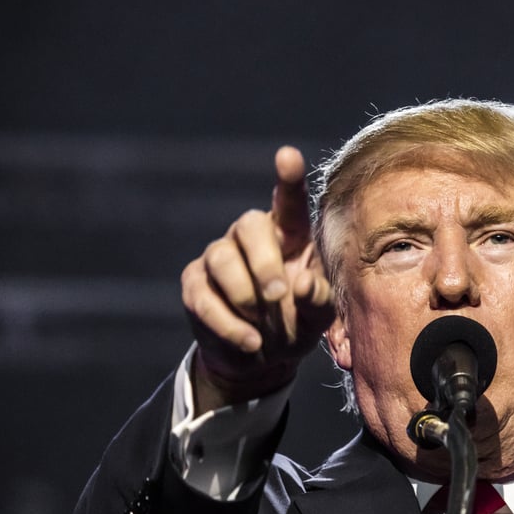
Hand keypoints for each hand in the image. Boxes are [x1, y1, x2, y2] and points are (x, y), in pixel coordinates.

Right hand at [181, 146, 335, 413]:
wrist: (262, 357)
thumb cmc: (298, 322)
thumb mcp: (319, 316)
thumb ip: (319, 299)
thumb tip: (302, 284)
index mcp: (290, 234)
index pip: (289, 202)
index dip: (288, 178)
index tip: (287, 155)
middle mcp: (252, 237)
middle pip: (249, 225)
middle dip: (264, 263)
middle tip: (278, 296)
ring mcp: (219, 257)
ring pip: (221, 259)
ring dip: (244, 296)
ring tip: (264, 327)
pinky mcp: (195, 284)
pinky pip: (204, 297)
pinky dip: (228, 324)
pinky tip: (250, 342)